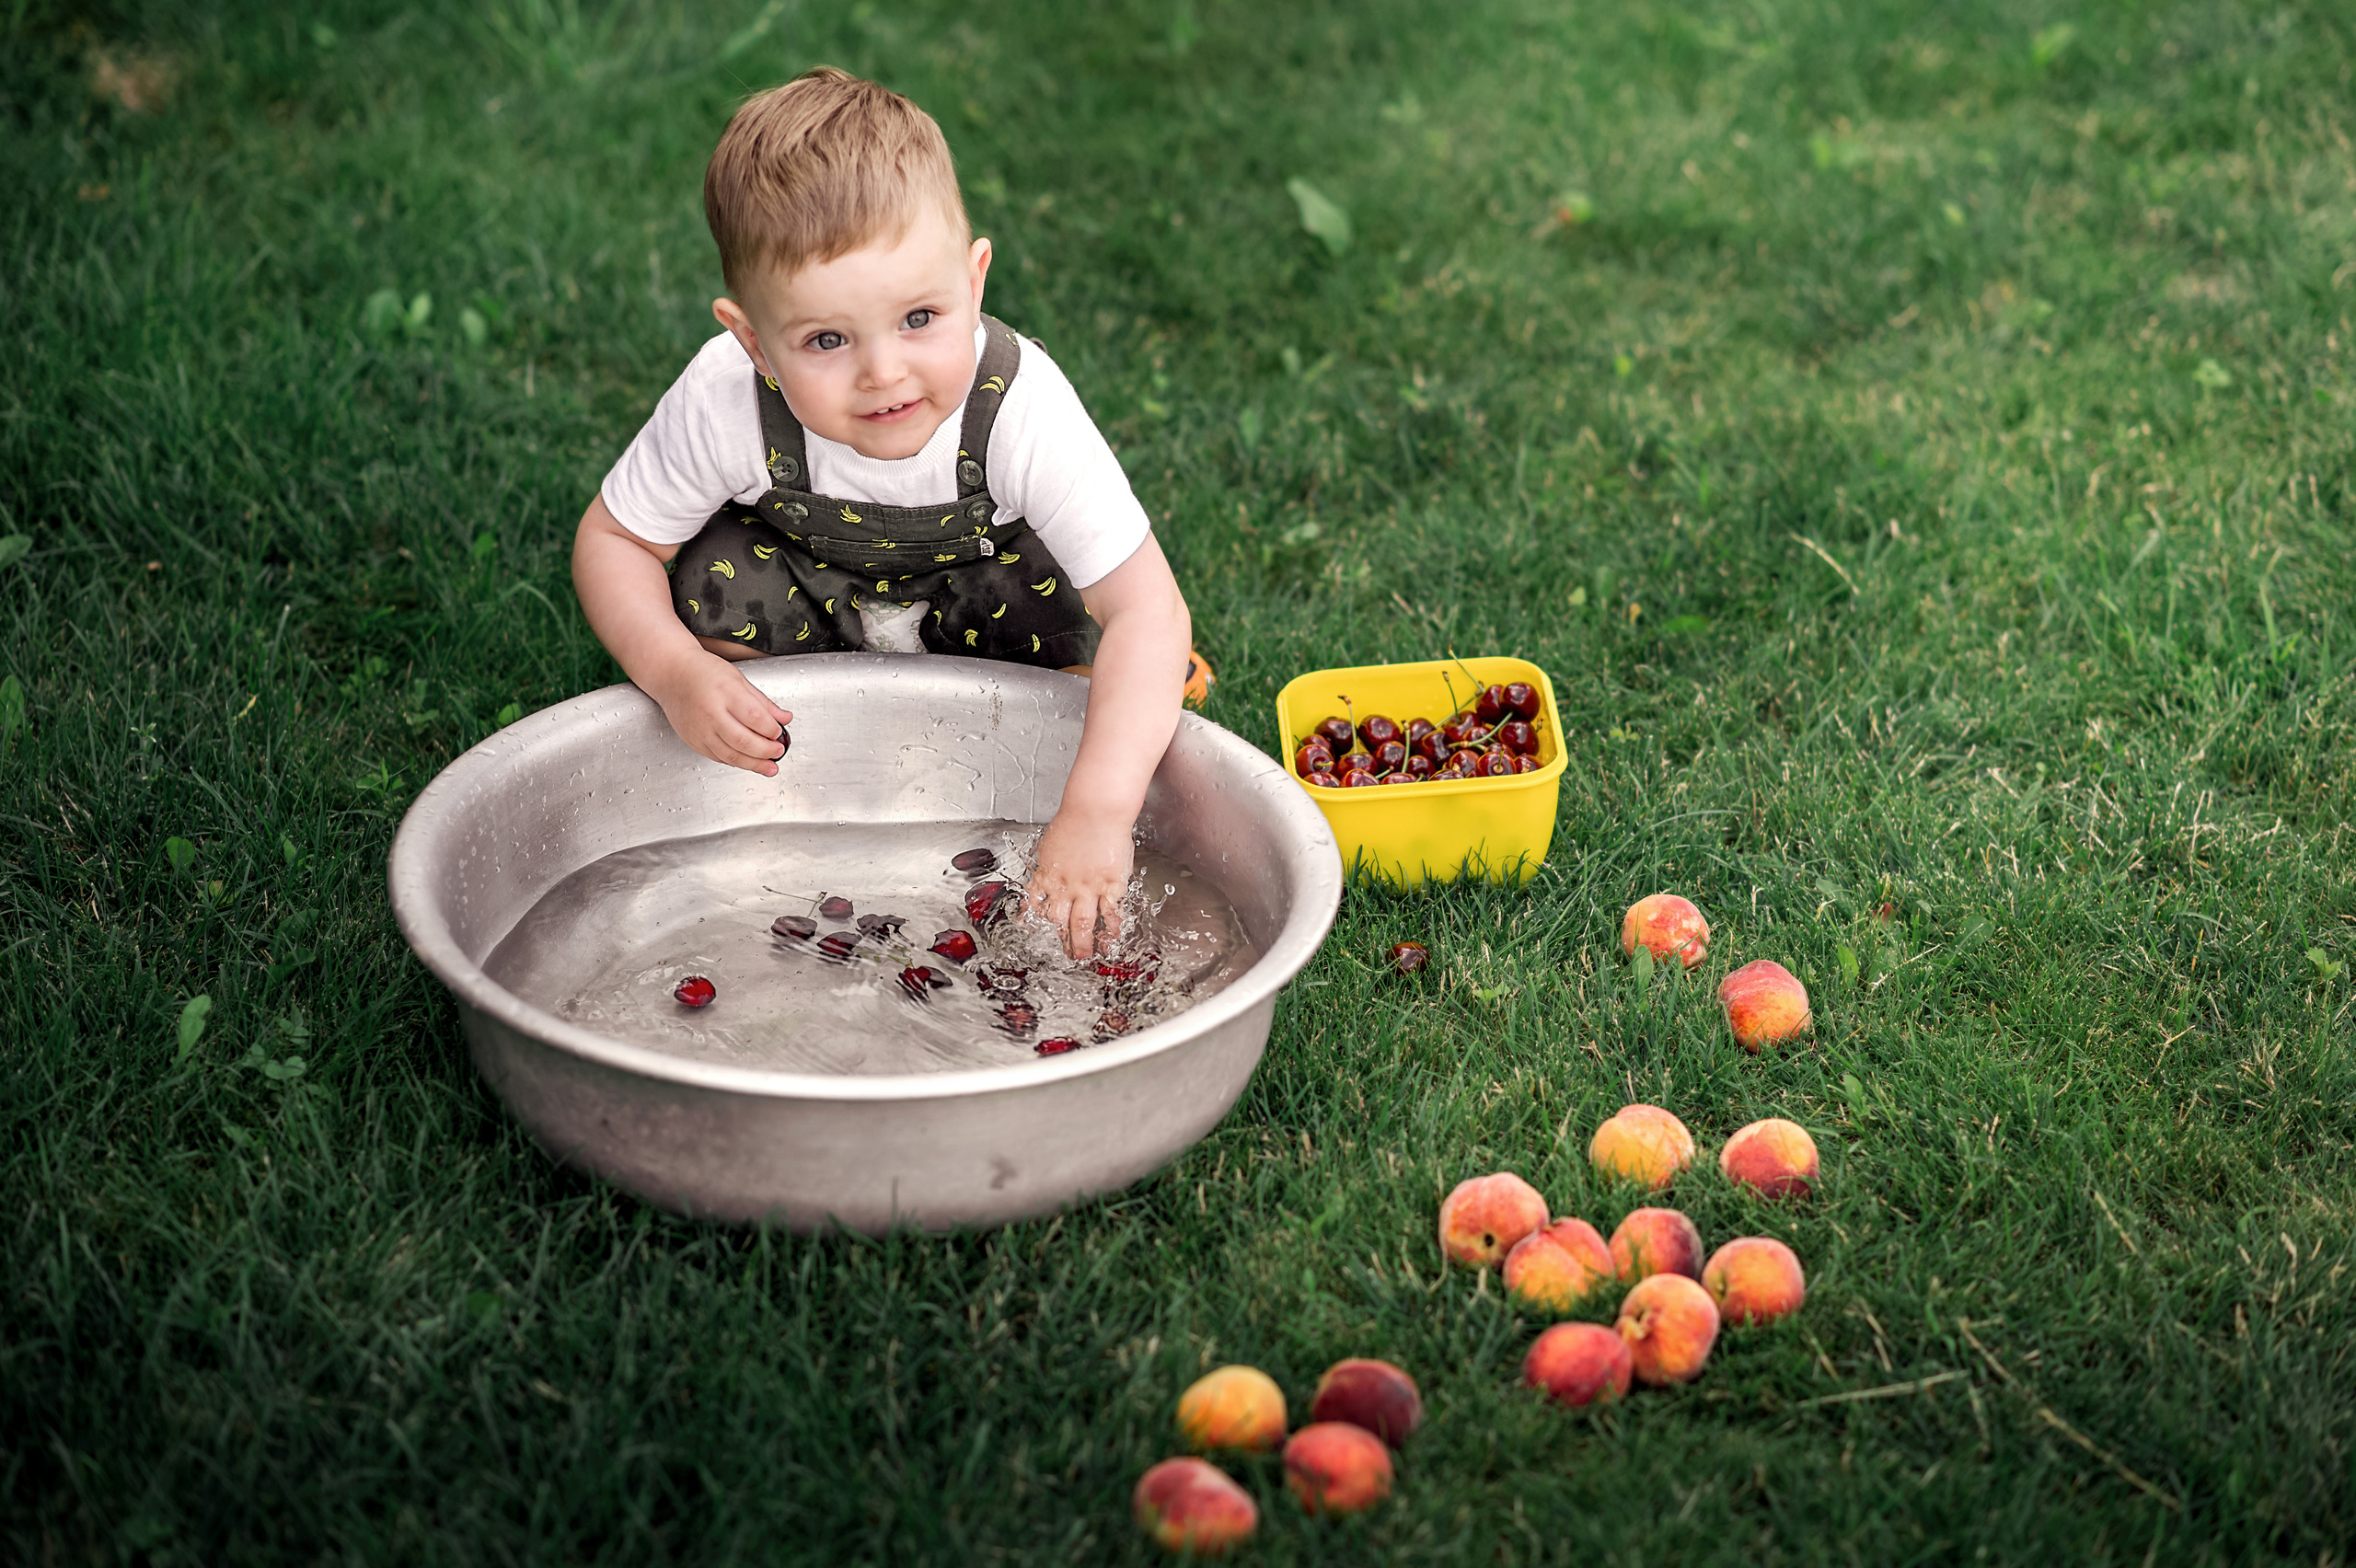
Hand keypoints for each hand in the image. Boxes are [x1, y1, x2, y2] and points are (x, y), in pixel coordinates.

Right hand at [647, 652, 791, 776]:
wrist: (672, 674)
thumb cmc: (704, 672)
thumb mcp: (739, 679)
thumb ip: (763, 702)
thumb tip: (784, 718)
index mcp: (726, 693)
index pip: (755, 718)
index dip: (772, 729)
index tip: (779, 732)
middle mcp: (711, 713)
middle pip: (744, 741)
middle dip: (766, 750)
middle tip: (778, 751)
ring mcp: (701, 730)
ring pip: (731, 755)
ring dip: (754, 764)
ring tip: (770, 767)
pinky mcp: (694, 741)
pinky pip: (718, 757)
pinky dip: (736, 761)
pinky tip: (748, 761)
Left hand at [1024, 806, 1134, 959]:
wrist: (1096, 812)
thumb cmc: (1075, 819)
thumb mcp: (1052, 843)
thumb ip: (1051, 860)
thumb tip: (1048, 867)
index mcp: (1048, 874)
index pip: (1034, 903)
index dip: (1031, 918)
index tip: (1030, 930)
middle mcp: (1065, 886)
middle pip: (1058, 920)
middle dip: (1060, 940)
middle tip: (1064, 954)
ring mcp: (1088, 888)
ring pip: (1082, 923)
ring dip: (1083, 942)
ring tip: (1085, 956)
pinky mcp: (1109, 886)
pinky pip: (1109, 912)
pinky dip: (1111, 926)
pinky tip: (1113, 936)